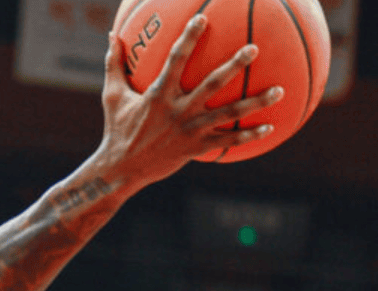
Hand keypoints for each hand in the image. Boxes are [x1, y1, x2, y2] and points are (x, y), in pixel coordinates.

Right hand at [98, 14, 284, 190]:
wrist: (121, 170)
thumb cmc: (116, 130)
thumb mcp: (112, 96)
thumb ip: (114, 64)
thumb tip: (112, 34)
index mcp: (158, 95)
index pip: (176, 60)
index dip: (189, 38)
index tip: (203, 19)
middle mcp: (178, 111)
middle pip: (212, 84)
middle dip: (235, 65)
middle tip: (254, 48)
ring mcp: (190, 130)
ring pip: (229, 114)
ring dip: (256, 102)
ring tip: (280, 90)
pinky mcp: (196, 148)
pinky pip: (227, 141)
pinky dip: (249, 135)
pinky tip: (269, 126)